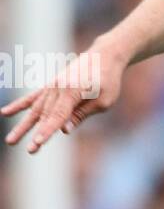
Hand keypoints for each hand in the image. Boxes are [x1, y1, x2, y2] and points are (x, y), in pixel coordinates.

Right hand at [2, 41, 125, 152]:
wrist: (104, 57)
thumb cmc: (108, 81)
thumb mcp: (103, 101)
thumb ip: (82, 114)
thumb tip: (64, 130)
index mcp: (72, 90)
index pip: (58, 116)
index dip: (47, 131)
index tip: (37, 143)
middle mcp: (58, 87)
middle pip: (45, 115)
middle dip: (36, 134)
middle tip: (29, 151)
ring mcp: (52, 86)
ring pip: (35, 109)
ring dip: (23, 126)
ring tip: (10, 141)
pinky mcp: (51, 85)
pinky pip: (32, 97)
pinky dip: (19, 105)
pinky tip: (4, 113)